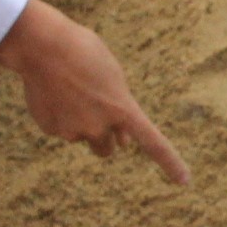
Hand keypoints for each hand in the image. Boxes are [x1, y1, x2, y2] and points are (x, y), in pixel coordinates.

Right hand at [0, 0, 188, 184]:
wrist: (42, 45)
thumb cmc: (82, 51)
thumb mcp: (112, 76)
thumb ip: (121, 108)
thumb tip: (123, 142)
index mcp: (123, 109)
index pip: (153, 142)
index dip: (171, 163)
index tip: (185, 181)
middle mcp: (100, 127)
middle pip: (107, 149)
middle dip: (104, 138)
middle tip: (93, 113)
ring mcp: (74, 131)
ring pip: (82, 138)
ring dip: (81, 126)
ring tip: (69, 94)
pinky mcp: (51, 129)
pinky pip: (60, 128)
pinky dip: (58, 115)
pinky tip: (52, 92)